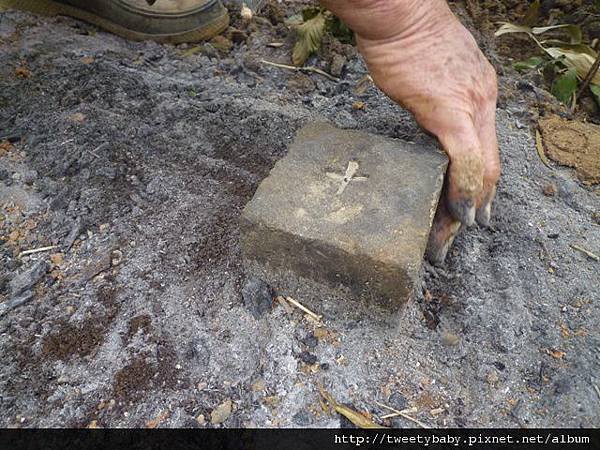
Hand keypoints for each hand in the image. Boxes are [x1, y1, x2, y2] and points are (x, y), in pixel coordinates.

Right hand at [322, 0, 500, 263]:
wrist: (397, 14)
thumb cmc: (405, 38)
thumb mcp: (430, 76)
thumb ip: (437, 105)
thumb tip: (430, 125)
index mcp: (480, 93)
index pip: (488, 150)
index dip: (482, 185)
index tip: (473, 210)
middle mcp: (484, 101)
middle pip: (490, 165)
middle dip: (478, 204)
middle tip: (465, 231)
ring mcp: (472, 106)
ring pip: (481, 168)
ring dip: (466, 206)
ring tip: (451, 234)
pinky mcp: (450, 111)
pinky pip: (465, 161)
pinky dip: (462, 192)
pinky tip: (457, 217)